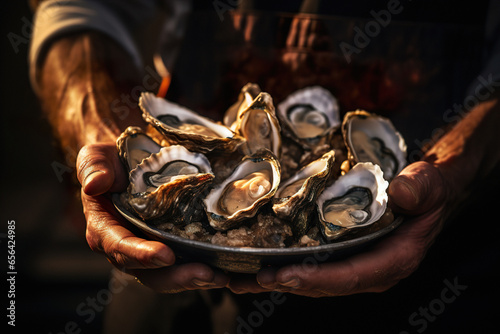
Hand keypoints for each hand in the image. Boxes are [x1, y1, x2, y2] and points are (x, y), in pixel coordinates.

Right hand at [77, 143, 228, 292]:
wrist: (132, 161)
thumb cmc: (112, 161)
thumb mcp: (97, 158)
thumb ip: (94, 169)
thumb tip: (95, 185)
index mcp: (106, 230)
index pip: (120, 247)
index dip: (141, 255)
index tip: (165, 255)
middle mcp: (129, 247)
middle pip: (150, 272)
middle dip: (177, 277)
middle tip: (205, 274)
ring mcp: (153, 249)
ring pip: (172, 274)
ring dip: (197, 279)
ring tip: (221, 277)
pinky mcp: (175, 245)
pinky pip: (189, 263)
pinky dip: (208, 269)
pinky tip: (230, 272)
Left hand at [228, 161, 449, 295]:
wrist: (421, 193)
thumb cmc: (425, 190)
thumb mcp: (428, 184)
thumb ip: (420, 188)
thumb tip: (400, 193)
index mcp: (393, 260)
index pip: (352, 276)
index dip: (319, 278)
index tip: (287, 275)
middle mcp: (371, 270)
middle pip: (325, 284)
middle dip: (289, 283)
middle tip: (254, 278)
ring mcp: (355, 265)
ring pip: (313, 280)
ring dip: (278, 281)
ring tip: (241, 280)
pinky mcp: (342, 256)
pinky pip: (311, 267)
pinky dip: (284, 269)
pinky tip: (255, 268)